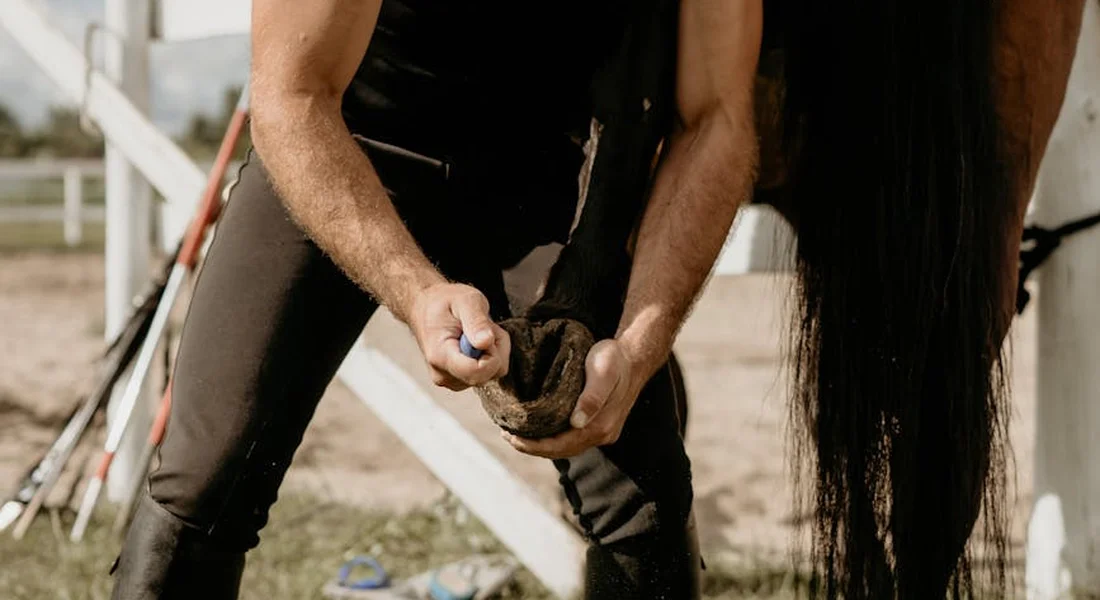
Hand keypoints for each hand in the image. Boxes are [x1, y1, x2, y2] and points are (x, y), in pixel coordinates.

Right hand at [409, 283, 509, 390]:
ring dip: (493, 351)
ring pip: (492, 374)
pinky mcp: (458, 380)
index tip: (486, 332)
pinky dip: (489, 357)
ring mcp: (451, 380)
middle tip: (482, 327)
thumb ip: (477, 321)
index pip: (477, 372)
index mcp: (441, 356)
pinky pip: (487, 374)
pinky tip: (475, 342)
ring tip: (476, 332)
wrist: (426, 307)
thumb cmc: (444, 302)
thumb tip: (486, 342)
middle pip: (489, 374)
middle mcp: (443, 374)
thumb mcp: (466, 300)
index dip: (492, 353)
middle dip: (496, 349)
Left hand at [502, 339, 645, 458]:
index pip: (561, 445)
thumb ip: (591, 397)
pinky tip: (539, 429)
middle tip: (508, 436)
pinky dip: (553, 438)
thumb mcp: (603, 372)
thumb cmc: (615, 360)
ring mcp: (602, 432)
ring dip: (541, 445)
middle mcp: (602, 434)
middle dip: (533, 447)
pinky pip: (572, 439)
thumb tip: (576, 422)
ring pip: (566, 446)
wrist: (635, 357)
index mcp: (600, 425)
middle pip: (561, 451)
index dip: (534, 445)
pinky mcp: (600, 425)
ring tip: (517, 435)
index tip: (512, 436)